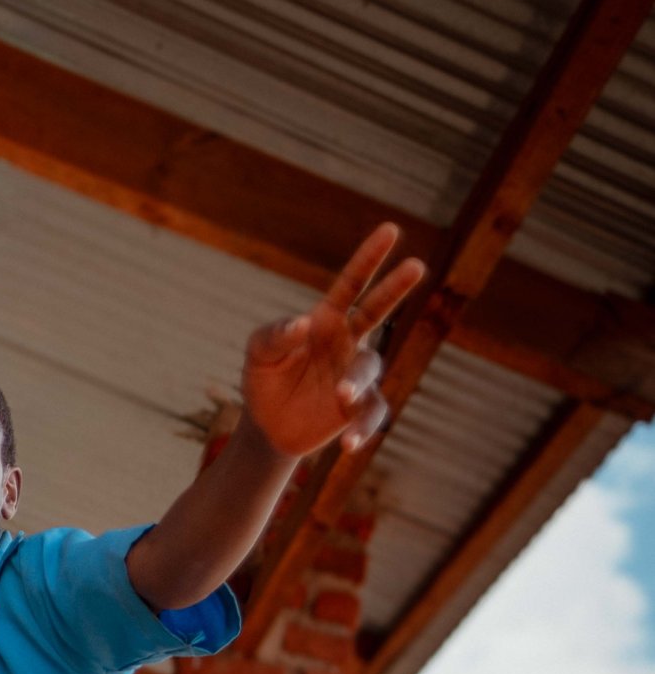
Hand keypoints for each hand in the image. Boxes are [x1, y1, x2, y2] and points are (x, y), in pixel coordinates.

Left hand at [243, 222, 425, 457]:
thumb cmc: (264, 380)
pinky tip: (348, 443)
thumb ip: (274, 335)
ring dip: (356, 380)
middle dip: (396, 287)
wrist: (266, 425)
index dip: (369, 258)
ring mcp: (355, 375)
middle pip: (377, 310)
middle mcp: (347, 342)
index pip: (351, 284)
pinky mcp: (355, 409)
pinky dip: (363, 427)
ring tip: (339, 395)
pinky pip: (370, 413)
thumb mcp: (258, 354)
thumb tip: (302, 324)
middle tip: (416, 265)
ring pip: (369, 368)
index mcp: (326, 321)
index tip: (390, 230)